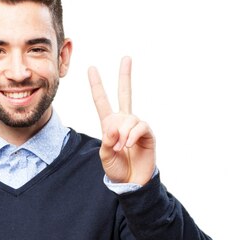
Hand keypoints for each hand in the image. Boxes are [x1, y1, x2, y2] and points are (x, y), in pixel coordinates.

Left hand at [88, 56, 155, 184]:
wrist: (132, 182)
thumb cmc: (117, 169)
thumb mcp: (104, 155)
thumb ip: (106, 140)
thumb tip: (114, 127)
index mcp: (110, 125)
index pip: (102, 101)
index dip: (97, 86)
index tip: (91, 68)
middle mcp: (124, 122)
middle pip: (125, 94)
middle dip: (125, 76)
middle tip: (126, 58)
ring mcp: (136, 127)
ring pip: (128, 118)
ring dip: (122, 133)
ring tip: (120, 148)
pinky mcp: (147, 134)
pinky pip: (140, 126)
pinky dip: (132, 135)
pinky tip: (128, 144)